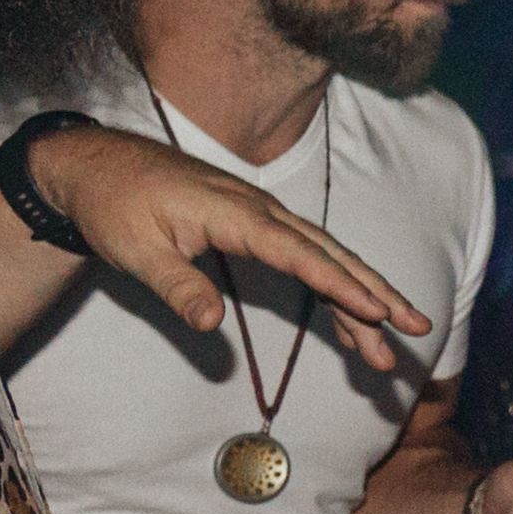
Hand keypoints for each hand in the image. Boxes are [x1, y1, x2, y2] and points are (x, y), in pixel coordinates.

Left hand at [30, 124, 429, 375]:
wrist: (96, 166)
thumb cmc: (113, 206)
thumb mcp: (135, 250)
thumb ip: (176, 285)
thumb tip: (211, 324)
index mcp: (236, 214)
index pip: (300, 254)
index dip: (340, 285)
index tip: (377, 312)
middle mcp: (262, 211)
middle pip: (333, 255)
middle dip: (378, 293)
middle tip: (416, 327)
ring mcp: (264, 217)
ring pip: (329, 258)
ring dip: (364, 299)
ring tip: (390, 347)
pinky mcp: (258, 227)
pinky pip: (309, 257)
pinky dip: (336, 288)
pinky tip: (353, 321)